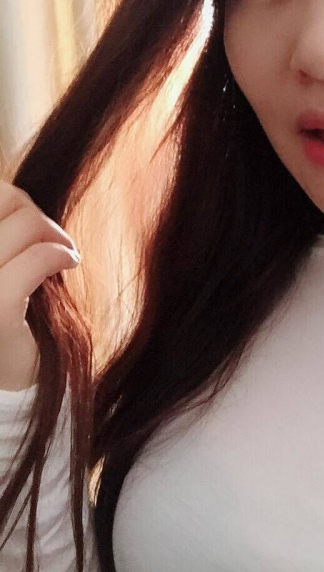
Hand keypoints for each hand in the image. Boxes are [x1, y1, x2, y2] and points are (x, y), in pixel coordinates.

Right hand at [0, 180, 79, 390]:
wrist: (3, 376)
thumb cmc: (1, 317)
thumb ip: (3, 234)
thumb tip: (19, 196)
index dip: (12, 198)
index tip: (29, 222)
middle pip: (7, 198)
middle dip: (38, 215)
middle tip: (55, 241)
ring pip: (25, 224)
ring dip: (55, 234)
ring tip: (65, 254)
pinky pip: (35, 261)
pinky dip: (59, 255)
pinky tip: (68, 264)